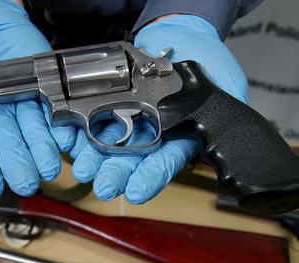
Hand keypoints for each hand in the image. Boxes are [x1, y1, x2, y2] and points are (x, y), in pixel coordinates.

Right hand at [0, 0, 75, 198]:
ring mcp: (20, 103)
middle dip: (16, 163)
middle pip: (6, 142)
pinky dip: (61, 127)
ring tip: (47, 167)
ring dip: (41, 150)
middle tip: (25, 181)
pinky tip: (66, 140)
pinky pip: (53, 111)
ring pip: (32, 131)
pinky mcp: (43, 90)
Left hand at [70, 14, 248, 203]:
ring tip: (85, 168)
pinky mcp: (110, 105)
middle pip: (134, 160)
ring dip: (95, 158)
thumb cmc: (206, 60)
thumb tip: (225, 126)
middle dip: (118, 173)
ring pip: (109, 144)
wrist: (177, 35)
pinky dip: (79, 131)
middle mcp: (153, 135)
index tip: (137, 191)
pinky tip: (71, 139)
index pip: (167, 162)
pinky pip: (91, 120)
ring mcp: (130, 120)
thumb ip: (227, 106)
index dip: (152, 177)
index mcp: (181, 137)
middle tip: (104, 185)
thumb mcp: (228, 82)